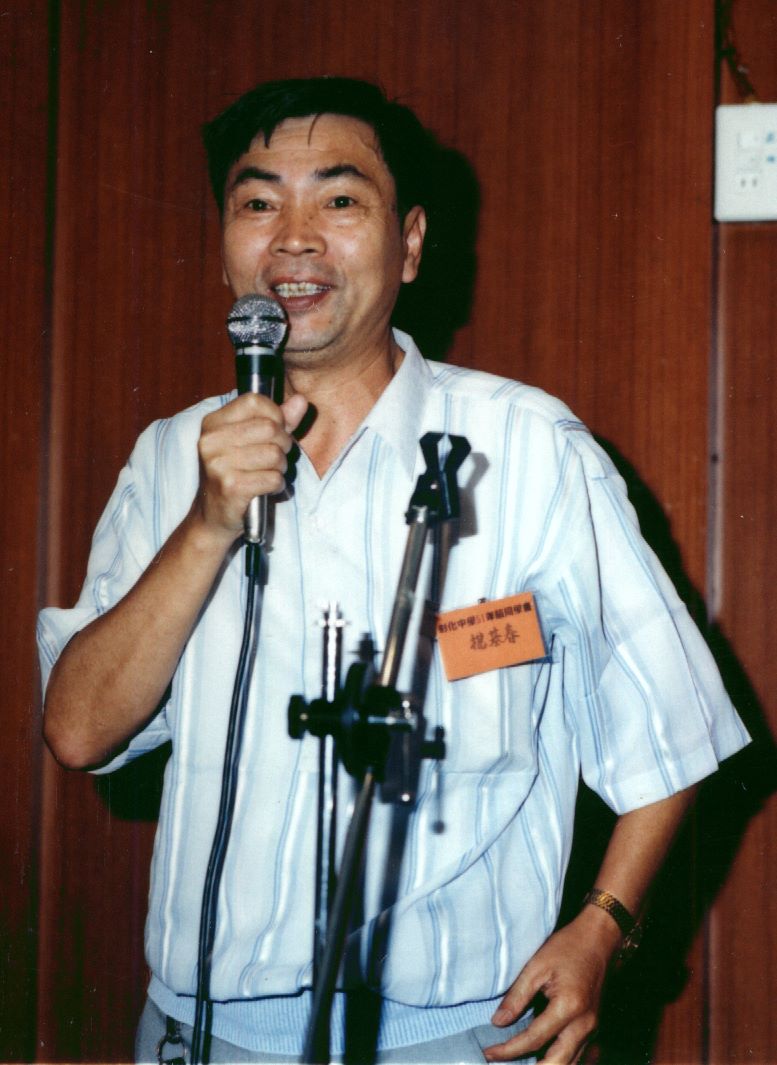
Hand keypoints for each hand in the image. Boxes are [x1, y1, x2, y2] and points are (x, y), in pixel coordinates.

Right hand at [194, 391, 307, 540]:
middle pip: (269, 428)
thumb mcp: (251, 442)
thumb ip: (278, 420)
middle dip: (282, 444)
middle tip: (274, 458)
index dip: (275, 414)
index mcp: (213, 423)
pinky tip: (265, 488)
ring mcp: (218, 464)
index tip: (276, 431)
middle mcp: (211, 440)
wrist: (213, 517)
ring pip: (274, 454)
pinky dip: (276, 485)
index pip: (254, 401)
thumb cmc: (235, 475)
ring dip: (280, 467)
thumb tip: (301, 400)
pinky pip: (273, 478)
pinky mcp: (231, 486)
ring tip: (268, 473)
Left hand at [484, 909, 620, 1062]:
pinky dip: (560, 1062)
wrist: (597, 939)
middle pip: (556, 1063)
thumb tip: (498, 1022)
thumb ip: (517, 996)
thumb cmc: (566, 947)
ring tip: (520, 1063)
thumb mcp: (536, 966)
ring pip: (570, 1064)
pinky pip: (578, 1056)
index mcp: (569, 1007)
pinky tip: (542, 1059)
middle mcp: (584, 1025)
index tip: (488, 1053)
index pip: (534, 1040)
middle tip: (502, 1064)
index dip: (508, 1050)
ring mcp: (592, 1029)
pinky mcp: (594, 1028)